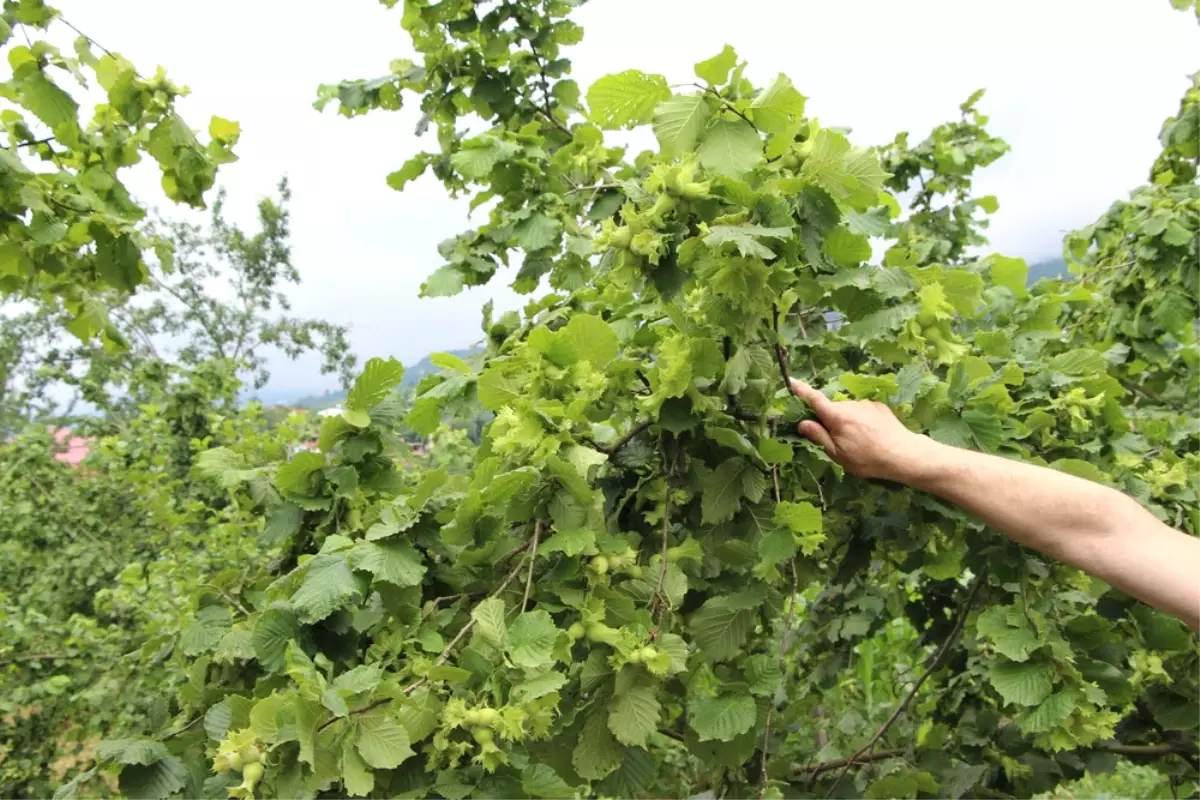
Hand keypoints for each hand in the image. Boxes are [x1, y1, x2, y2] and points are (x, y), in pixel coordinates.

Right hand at [788, 378, 931, 481]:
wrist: (904, 454)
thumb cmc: (868, 459)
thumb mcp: (838, 454)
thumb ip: (819, 437)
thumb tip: (803, 423)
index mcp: (837, 416)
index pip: (813, 399)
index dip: (800, 391)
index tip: (790, 381)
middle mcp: (850, 404)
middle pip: (831, 409)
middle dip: (829, 420)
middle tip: (838, 442)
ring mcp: (865, 404)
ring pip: (847, 411)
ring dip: (846, 422)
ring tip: (859, 442)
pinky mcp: (878, 406)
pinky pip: (861, 411)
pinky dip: (860, 420)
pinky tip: (871, 435)